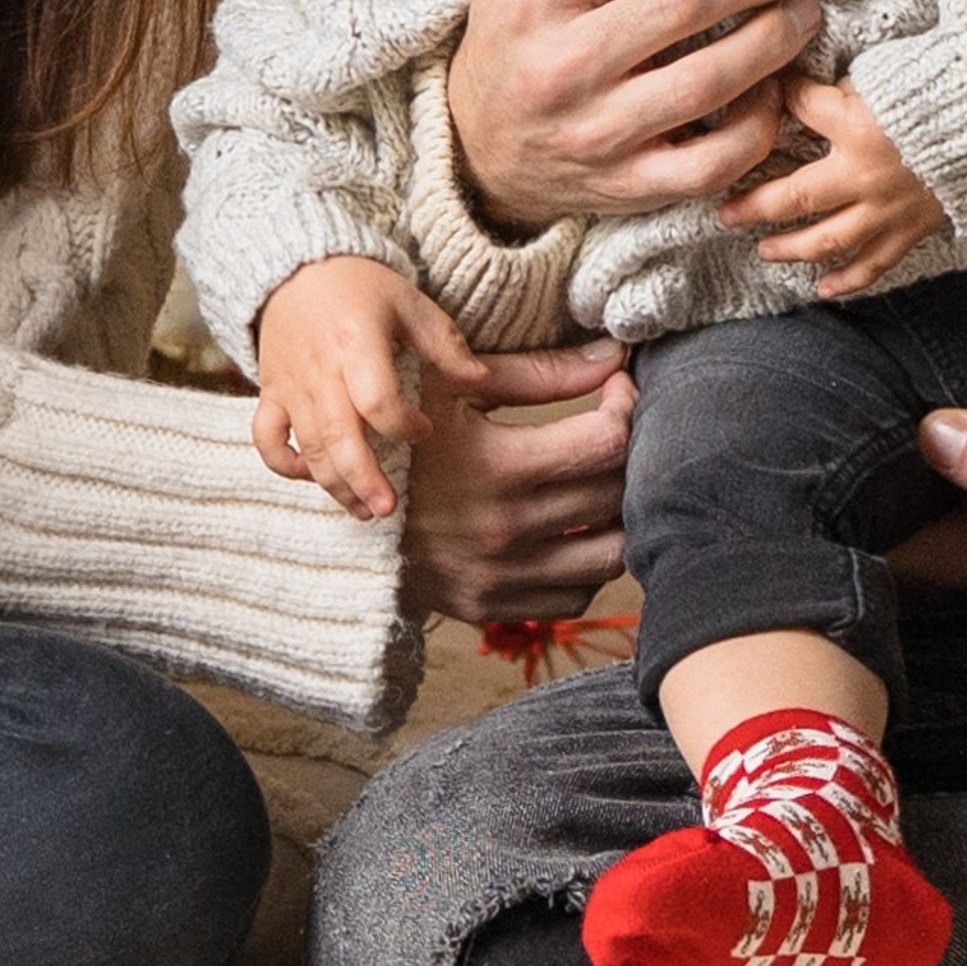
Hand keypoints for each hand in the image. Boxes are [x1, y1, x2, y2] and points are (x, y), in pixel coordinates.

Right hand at [254, 258, 487, 522]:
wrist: (295, 267)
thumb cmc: (361, 286)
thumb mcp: (409, 303)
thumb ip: (445, 344)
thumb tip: (481, 380)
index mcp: (356, 342)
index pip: (376, 398)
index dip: (404, 424)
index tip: (426, 429)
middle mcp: (320, 369)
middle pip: (337, 435)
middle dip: (362, 478)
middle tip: (389, 509)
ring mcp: (291, 384)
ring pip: (306, 446)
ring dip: (333, 483)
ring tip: (365, 511)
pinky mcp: (271, 393)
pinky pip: (266, 438)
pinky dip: (285, 464)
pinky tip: (313, 479)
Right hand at [401, 342, 637, 621]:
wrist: (339, 513)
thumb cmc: (402, 437)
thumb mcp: (455, 390)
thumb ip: (541, 372)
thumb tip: (614, 357)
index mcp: (496, 466)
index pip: (608, 441)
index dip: (626, 407)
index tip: (616, 392)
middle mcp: (504, 529)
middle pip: (617, 492)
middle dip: (627, 454)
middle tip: (611, 431)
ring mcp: (500, 576)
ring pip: (612, 553)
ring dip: (619, 516)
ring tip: (600, 485)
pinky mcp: (492, 608)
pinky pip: (578, 596)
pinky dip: (587, 564)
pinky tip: (574, 531)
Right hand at [447, 0, 822, 225]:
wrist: (479, 152)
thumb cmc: (517, 36)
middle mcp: (561, 65)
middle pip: (681, 3)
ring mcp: (596, 132)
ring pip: (706, 83)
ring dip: (772, 42)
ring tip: (801, 12)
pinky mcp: (627, 186)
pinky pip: (710, 163)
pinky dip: (756, 126)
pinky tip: (771, 91)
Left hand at [720, 74, 948, 299]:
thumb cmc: (947, 91)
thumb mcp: (886, 74)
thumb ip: (842, 87)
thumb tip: (797, 83)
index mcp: (856, 126)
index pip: (800, 108)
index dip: (781, 100)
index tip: (765, 97)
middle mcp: (863, 175)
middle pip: (793, 198)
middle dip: (754, 206)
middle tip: (726, 213)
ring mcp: (887, 209)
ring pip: (825, 241)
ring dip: (790, 248)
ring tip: (765, 251)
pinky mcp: (911, 229)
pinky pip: (873, 264)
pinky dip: (847, 280)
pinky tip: (823, 289)